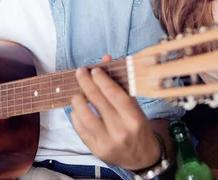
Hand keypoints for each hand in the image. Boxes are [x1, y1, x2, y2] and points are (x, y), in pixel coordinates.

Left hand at [71, 55, 160, 169]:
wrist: (141, 158)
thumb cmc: (138, 127)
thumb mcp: (135, 107)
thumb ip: (120, 85)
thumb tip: (105, 59)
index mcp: (134, 118)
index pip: (115, 94)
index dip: (102, 80)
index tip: (94, 70)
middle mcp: (120, 130)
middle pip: (98, 102)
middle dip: (86, 83)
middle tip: (80, 72)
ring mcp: (107, 142)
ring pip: (85, 116)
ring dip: (77, 100)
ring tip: (77, 93)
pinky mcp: (96, 149)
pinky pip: (80, 129)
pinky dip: (76, 116)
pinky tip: (77, 109)